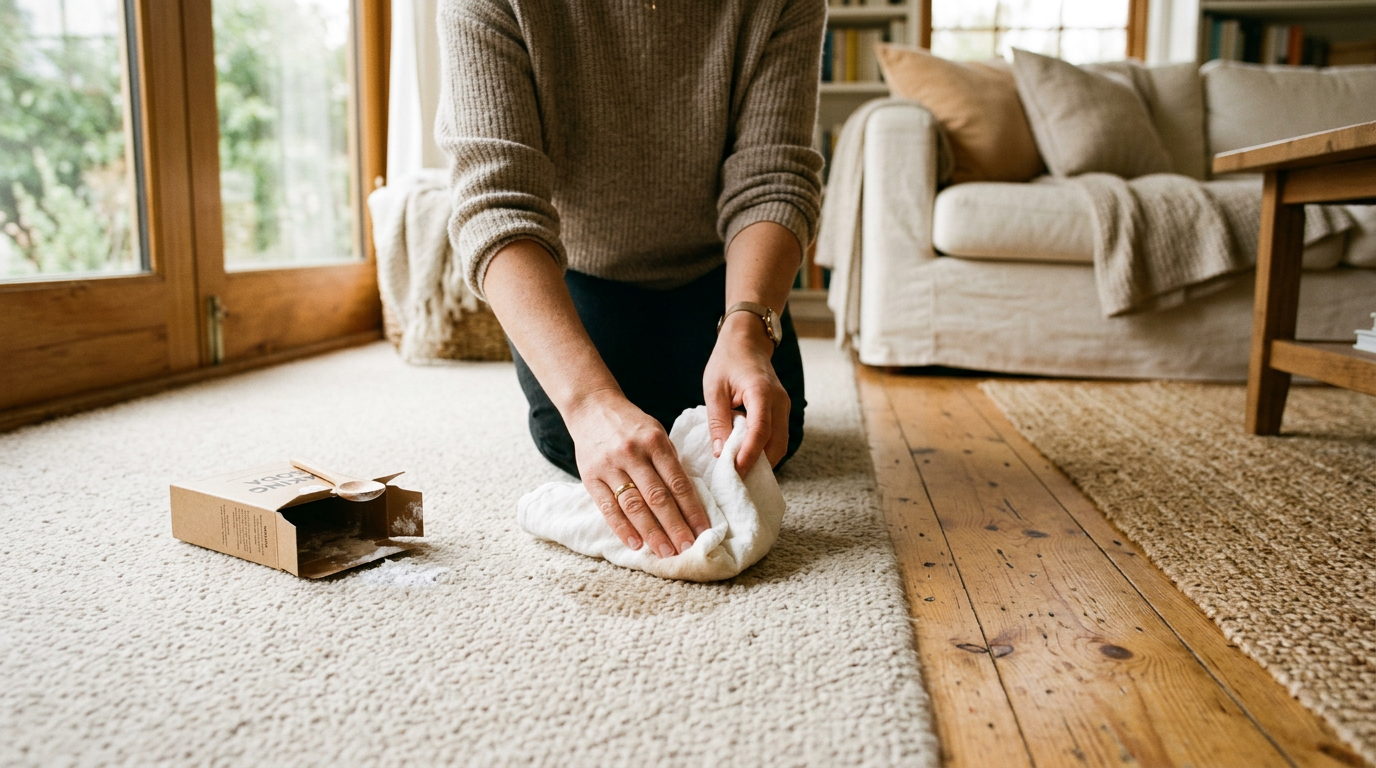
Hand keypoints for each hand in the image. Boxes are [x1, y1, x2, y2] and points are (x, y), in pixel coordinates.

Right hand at [564, 390, 710, 556]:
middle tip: (687, 549)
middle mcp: (633, 453)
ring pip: (634, 506)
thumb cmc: (631, 424)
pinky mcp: (590, 476)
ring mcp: (610, 466)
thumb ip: (668, 462)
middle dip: (674, 526)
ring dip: (651, 533)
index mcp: (655, 442)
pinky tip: (635, 544)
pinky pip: (608, 507)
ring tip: (665, 552)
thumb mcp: (655, 432)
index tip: (703, 531)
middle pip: (657, 497)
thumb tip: (686, 500)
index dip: (692, 510)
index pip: (678, 482)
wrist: (591, 406)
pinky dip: (622, 528)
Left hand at [704, 311, 789, 474]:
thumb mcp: (714, 388)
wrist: (748, 341)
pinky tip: (748, 458)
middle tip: (737, 480)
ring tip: (741, 472)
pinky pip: (778, 437)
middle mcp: (779, 401)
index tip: (735, 471)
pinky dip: (766, 451)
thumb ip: (717, 420)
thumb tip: (720, 453)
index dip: (749, 454)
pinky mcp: (782, 411)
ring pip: (781, 443)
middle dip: (759, 464)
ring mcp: (784, 406)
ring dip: (764, 460)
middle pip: (777, 443)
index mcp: (761, 392)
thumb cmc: (727, 361)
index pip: (760, 430)